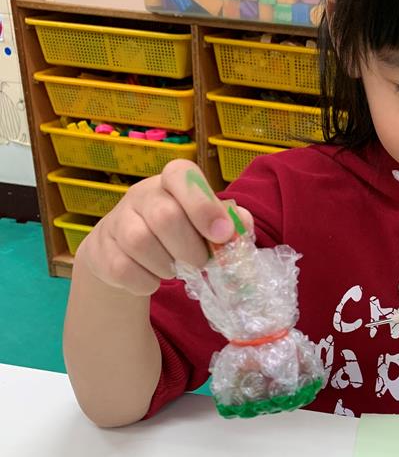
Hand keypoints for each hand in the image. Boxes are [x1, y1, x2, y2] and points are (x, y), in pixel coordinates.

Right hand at [75, 160, 253, 295]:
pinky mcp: (101, 249)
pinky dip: (145, 282)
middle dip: (190, 248)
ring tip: (174, 269)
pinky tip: (152, 280)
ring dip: (166, 265)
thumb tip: (239, 226)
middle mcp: (141, 194)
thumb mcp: (205, 223)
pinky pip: (123, 269)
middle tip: (199, 263)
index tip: (221, 234)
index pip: (182, 175)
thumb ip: (229, 223)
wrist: (126, 251)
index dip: (203, 205)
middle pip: (164, 216)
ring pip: (140, 242)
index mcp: (172, 182)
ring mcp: (117, 220)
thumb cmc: (178, 233)